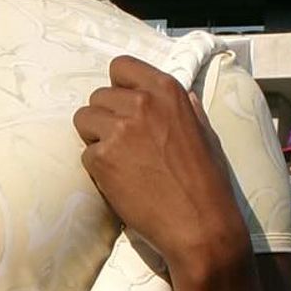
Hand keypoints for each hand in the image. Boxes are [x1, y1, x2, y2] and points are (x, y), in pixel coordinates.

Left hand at [73, 56, 249, 279]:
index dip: (118, 87)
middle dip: (105, 117)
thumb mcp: (205, 133)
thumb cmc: (207, 182)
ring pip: (83, 119)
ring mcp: (119, 129)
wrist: (199, 224)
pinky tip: (120, 181)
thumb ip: (186, 110)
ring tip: (119, 160)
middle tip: (123, 143)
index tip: (124, 105)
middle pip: (98, 95)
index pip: (121, 66)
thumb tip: (183, 97)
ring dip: (95, 138)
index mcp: (167, 90)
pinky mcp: (102, 158)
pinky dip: (97, 167)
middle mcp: (140, 102)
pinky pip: (85, 153)